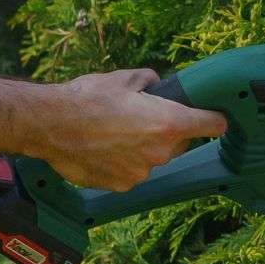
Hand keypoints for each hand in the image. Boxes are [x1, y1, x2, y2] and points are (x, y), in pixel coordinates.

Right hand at [20, 67, 226, 190]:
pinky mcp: (122, 185)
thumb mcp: (123, 78)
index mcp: (169, 122)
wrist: (50, 124)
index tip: (215, 117)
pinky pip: (131, 172)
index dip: (214, 119)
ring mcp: (141, 172)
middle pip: (180, 143)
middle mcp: (161, 152)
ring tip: (113, 133)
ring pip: (153, 159)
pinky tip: (102, 148)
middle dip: (167, 132)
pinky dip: (122, 163)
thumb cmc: (86, 99)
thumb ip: (149, 80)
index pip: (212, 124)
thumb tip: (155, 83)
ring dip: (142, 149)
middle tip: (140, 118)